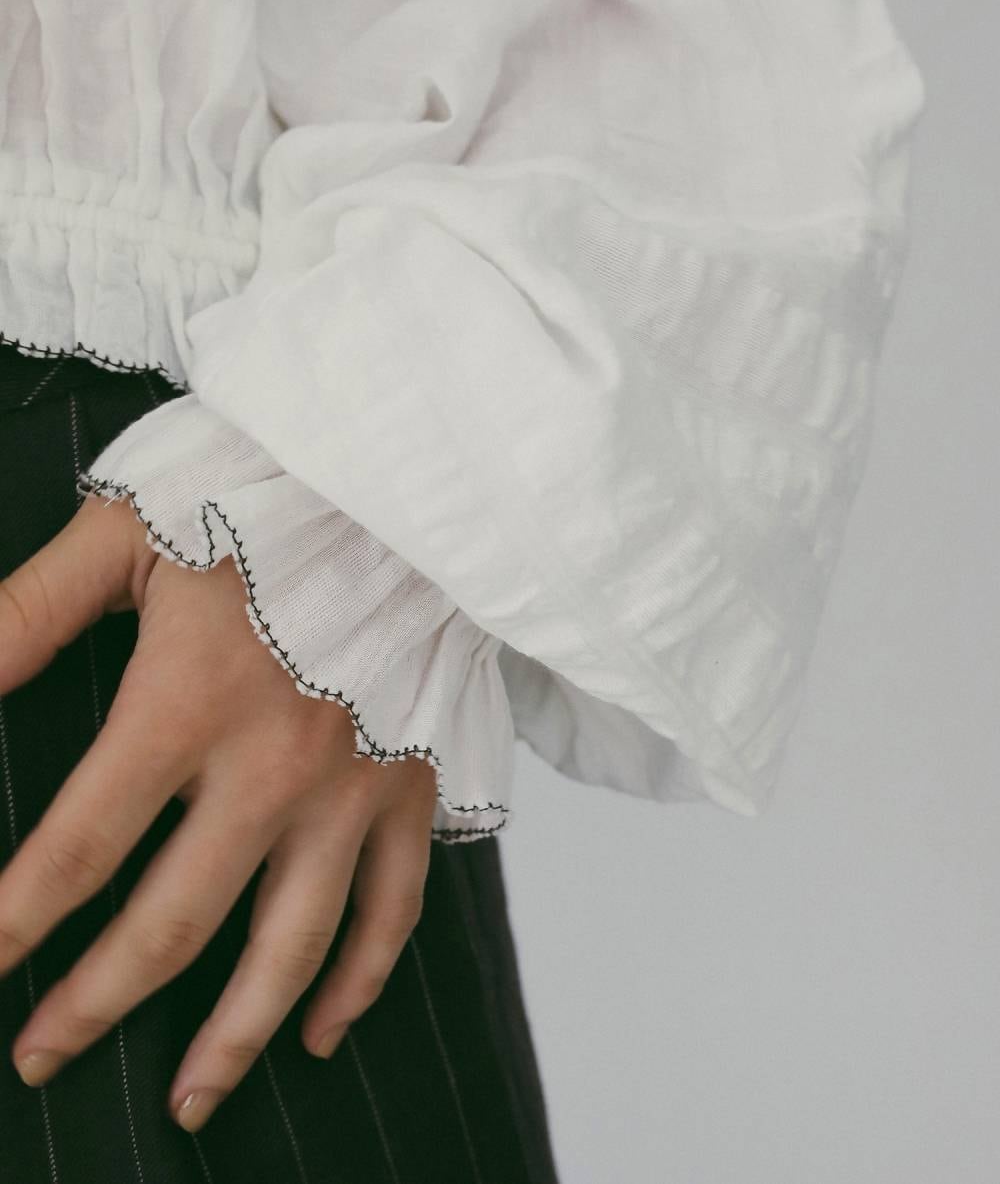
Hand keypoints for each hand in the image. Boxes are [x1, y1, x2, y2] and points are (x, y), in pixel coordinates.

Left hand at [0, 494, 438, 1130]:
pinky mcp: (414, 784)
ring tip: (188, 1101)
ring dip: (232, 1035)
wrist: (400, 485)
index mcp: (192, 700)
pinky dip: (360, 981)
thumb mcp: (127, 536)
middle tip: (40, 1054)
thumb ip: (24, 616)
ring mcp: (356, 784)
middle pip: (174, 924)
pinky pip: (395, 908)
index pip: (77, 846)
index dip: (9, 923)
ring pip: (293, 947)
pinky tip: (324, 1029)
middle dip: (93, 1004)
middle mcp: (277, 764)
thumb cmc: (261, 496)